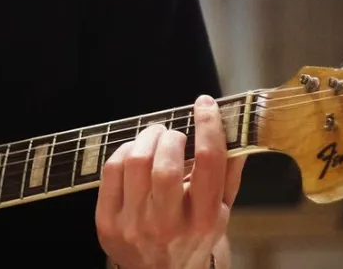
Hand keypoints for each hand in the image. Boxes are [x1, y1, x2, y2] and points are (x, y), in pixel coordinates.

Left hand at [95, 95, 244, 268]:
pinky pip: (111, 170)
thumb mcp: (220, 212)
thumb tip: (235, 127)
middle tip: (172, 133)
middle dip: (169, 135)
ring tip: (154, 138)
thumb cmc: (192, 238)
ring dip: (146, 138)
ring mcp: (135, 226)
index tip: (205, 104)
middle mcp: (169, 226)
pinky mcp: (108, 223)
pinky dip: (124, 151)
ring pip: (135, 162)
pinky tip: (134, 153)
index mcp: (205, 220)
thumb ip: (229, 172)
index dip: (208, 125)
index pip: (208, 163)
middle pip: (165, 164)